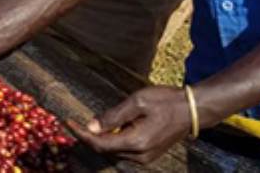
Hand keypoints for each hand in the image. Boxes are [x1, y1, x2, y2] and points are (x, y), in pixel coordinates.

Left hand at [68, 86, 194, 164]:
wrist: (192, 111)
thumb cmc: (165, 101)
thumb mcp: (137, 102)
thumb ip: (113, 116)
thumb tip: (91, 127)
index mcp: (136, 142)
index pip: (100, 144)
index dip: (81, 134)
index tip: (68, 122)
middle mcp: (140, 155)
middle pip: (104, 150)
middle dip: (87, 138)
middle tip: (73, 123)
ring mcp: (145, 158)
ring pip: (113, 152)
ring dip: (99, 140)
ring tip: (86, 125)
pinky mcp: (148, 155)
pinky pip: (123, 151)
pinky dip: (111, 142)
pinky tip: (106, 129)